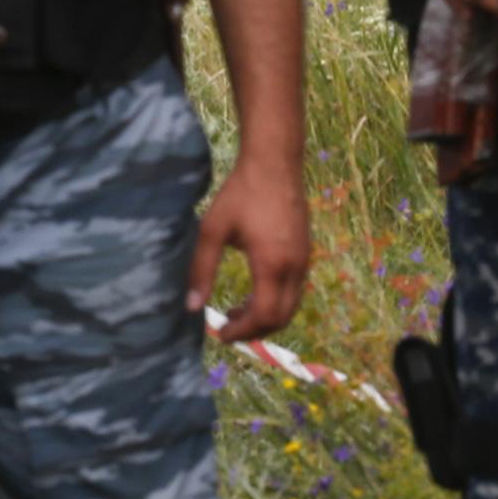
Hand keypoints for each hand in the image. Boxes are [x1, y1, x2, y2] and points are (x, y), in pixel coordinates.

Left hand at [191, 152, 309, 339]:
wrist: (274, 163)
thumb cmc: (241, 193)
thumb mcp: (212, 229)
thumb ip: (201, 269)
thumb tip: (191, 307)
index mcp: (272, 264)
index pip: (263, 316)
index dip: (242, 331)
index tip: (220, 335)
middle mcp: (295, 267)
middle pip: (281, 318)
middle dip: (254, 330)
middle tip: (227, 328)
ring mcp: (304, 260)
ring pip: (291, 306)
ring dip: (265, 316)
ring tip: (236, 311)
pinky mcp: (306, 252)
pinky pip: (295, 290)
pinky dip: (276, 301)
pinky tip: (254, 290)